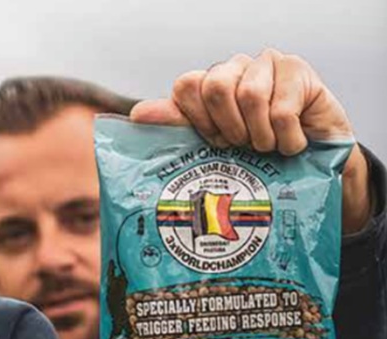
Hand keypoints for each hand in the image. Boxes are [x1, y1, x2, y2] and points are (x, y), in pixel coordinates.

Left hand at [130, 49, 370, 232]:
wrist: (309, 166)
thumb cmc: (256, 156)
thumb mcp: (211, 147)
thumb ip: (176, 128)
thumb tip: (138, 114)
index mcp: (208, 84)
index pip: (186, 85)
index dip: (198, 120)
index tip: (215, 142)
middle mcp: (235, 68)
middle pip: (214, 86)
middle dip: (228, 128)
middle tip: (242, 145)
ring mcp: (267, 64)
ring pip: (250, 96)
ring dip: (259, 136)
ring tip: (267, 147)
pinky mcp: (298, 71)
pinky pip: (281, 109)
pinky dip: (285, 139)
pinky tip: (291, 144)